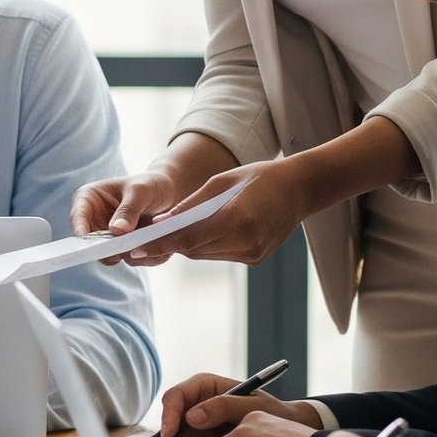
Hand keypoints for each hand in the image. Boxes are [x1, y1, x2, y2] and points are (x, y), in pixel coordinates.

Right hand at [71, 163, 185, 261]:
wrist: (168, 193)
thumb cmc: (150, 185)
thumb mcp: (140, 192)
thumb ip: (128, 210)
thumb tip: (116, 230)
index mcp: (89, 198)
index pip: (78, 216)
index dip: (81, 232)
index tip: (93, 245)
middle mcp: (93, 218)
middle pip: (90, 241)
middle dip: (107, 249)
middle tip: (122, 252)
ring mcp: (106, 234)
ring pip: (107, 254)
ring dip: (126, 253)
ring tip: (147, 244)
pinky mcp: (120, 246)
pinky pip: (124, 258)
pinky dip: (138, 256)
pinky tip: (153, 249)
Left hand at [147, 160, 309, 266]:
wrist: (300, 189)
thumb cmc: (259, 178)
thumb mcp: (221, 182)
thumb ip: (192, 205)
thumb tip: (162, 222)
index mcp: (237, 218)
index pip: (189, 238)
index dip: (160, 244)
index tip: (136, 246)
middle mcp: (245, 241)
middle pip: (194, 249)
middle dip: (169, 244)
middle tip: (141, 240)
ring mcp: (252, 253)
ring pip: (204, 255)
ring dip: (185, 245)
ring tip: (165, 235)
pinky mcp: (255, 258)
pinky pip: (219, 255)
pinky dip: (204, 245)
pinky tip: (197, 233)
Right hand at [158, 370, 321, 436]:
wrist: (290, 435)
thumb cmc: (275, 413)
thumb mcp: (253, 406)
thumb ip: (223, 406)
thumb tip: (192, 416)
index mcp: (205, 389)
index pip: (175, 397)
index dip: (168, 415)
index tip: (170, 433)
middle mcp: (197, 407)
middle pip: (170, 423)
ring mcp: (198, 429)